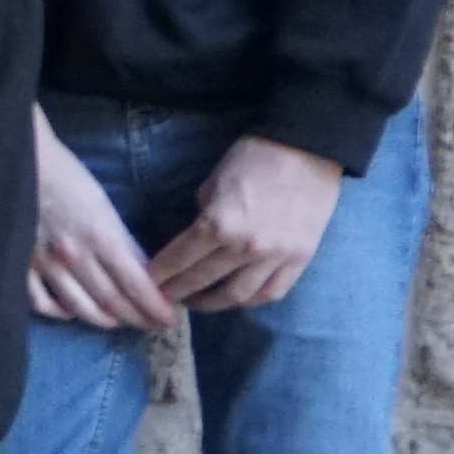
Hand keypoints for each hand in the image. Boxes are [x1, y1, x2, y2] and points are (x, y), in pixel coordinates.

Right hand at [26, 109, 173, 333]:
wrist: (18, 161)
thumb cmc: (65, 175)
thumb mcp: (102, 204)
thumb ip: (121, 241)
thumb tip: (141, 272)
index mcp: (100, 236)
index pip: (136, 284)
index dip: (155, 307)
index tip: (169, 319)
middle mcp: (73, 256)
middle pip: (112, 301)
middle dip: (137, 318)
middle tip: (151, 326)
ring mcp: (43, 264)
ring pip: (79, 308)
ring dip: (104, 320)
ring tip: (118, 321)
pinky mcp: (19, 265)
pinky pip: (41, 302)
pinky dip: (60, 313)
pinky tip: (71, 312)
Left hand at [148, 135, 342, 317]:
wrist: (306, 150)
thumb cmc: (253, 159)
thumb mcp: (212, 184)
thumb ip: (203, 217)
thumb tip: (196, 239)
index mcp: (218, 225)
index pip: (179, 259)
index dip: (160, 274)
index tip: (147, 282)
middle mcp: (246, 247)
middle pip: (203, 281)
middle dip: (178, 292)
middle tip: (164, 298)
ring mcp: (276, 257)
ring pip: (238, 296)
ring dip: (212, 303)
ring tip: (197, 301)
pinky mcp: (300, 259)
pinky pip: (272, 292)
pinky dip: (250, 300)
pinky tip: (235, 298)